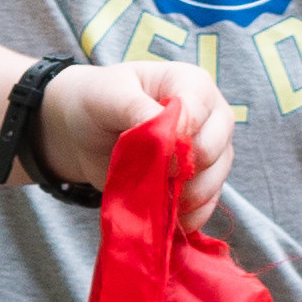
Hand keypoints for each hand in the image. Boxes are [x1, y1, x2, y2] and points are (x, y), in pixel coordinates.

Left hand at [37, 58, 233, 226]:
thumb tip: (167, 138)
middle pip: (215, 147)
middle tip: (153, 172)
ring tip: (157, 196)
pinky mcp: (200, 181)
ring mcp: (208, 150)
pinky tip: (170, 217)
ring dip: (188, 195)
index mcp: (191, 84)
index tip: (154, 147)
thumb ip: (138, 109)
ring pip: (215, 178)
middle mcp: (209, 116)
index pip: (201, 109)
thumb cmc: (100, 101)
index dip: (180, 132)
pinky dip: (191, 214)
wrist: (85, 130)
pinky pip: (208, 203)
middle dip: (185, 167)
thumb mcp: (110, 96)